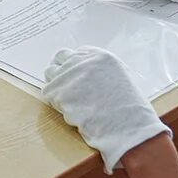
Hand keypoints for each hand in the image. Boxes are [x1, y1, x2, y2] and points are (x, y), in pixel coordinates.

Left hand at [42, 48, 169, 172]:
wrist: (125, 125)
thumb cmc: (128, 107)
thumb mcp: (122, 78)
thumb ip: (102, 71)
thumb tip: (86, 74)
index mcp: (100, 56)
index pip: (76, 53)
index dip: (74, 65)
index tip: (74, 75)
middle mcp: (82, 62)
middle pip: (60, 57)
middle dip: (61, 70)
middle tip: (65, 85)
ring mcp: (69, 76)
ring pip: (50, 75)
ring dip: (56, 85)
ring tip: (69, 100)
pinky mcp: (59, 94)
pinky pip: (49, 95)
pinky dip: (56, 103)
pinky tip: (71, 111)